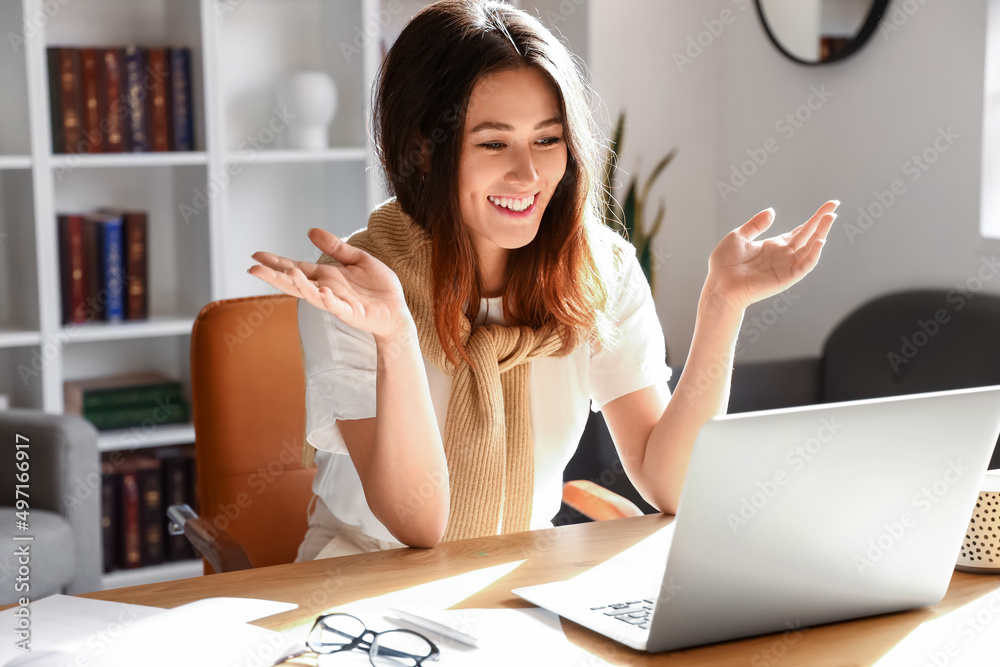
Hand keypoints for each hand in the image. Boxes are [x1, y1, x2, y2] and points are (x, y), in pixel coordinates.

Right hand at [248, 228, 411, 340]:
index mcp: (326, 277)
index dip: (277, 262)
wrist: (398, 310)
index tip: (255, 255)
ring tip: (287, 273)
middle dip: (275, 276)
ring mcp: (337, 303)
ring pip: (313, 295)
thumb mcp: (357, 259)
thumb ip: (336, 248)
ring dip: (300, 285)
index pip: (296, 268)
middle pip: (296, 283)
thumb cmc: (378, 288)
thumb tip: (311, 231)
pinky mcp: (352, 313)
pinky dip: (329, 301)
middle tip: (253, 269)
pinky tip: (322, 292)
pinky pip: (337, 307)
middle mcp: (327, 289)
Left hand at [706, 200, 839, 310]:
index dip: (813, 220)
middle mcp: (783, 255)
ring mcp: (785, 267)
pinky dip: (813, 254)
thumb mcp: (738, 237)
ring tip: (830, 217)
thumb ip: (756, 225)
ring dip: (821, 233)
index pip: (799, 231)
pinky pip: (804, 266)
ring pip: (809, 248)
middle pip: (808, 236)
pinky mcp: (785, 278)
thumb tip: (772, 211)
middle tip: (834, 205)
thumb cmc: (724, 264)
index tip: (828, 206)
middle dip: (821, 221)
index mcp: (773, 246)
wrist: (719, 285)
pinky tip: (819, 241)